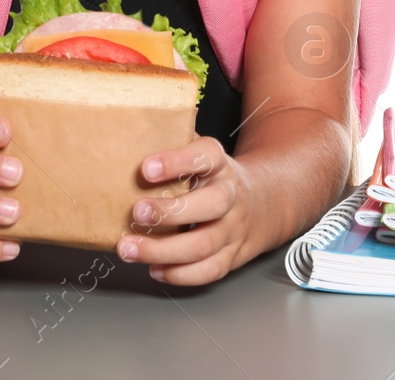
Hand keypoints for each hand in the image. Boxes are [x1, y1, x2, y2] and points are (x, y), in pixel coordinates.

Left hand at [116, 135, 260, 285]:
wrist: (263, 202)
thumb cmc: (213, 176)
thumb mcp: (199, 152)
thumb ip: (172, 139)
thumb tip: (132, 119)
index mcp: (219, 164)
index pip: (204, 156)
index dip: (177, 161)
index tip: (146, 167)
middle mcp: (230, 195)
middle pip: (211, 204)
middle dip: (171, 212)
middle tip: (138, 212)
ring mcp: (232, 228)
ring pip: (204, 244)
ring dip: (163, 251)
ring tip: (130, 248)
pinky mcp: (231, 255)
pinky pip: (209, 270)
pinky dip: (180, 274)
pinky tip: (154, 269)